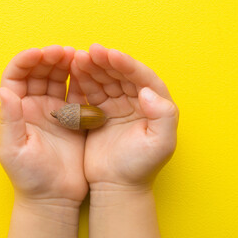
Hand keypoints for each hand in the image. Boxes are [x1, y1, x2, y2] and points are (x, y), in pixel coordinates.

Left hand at [0, 45, 87, 205]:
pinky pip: (77, 95)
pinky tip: (88, 74)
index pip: (16, 77)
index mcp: (18, 111)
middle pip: (39, 74)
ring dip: (65, 66)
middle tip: (62, 51)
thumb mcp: (14, 149)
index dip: (26, 62)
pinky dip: (82, 83)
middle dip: (49, 59)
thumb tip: (4, 91)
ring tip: (76, 56)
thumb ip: (10, 120)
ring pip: (59, 80)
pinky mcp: (75, 119)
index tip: (39, 53)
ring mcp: (56, 112)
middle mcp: (35, 107)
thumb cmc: (29, 177)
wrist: (55, 196)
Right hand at [71, 44, 178, 190]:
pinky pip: (90, 93)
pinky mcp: (98, 113)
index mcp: (154, 106)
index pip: (142, 78)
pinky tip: (74, 72)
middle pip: (121, 75)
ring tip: (79, 58)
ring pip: (104, 81)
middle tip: (91, 51)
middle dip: (106, 62)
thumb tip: (148, 91)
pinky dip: (82, 82)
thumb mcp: (161, 144)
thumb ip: (163, 115)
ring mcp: (116, 106)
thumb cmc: (140, 167)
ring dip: (93, 68)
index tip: (111, 55)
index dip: (127, 65)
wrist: (116, 185)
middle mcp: (136, 102)